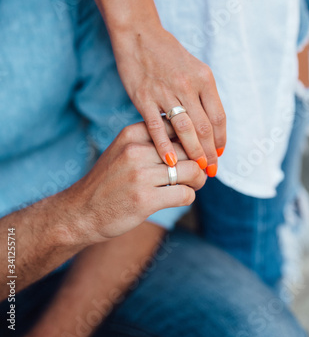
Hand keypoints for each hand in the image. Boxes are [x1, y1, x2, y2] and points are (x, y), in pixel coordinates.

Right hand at [74, 122, 205, 243]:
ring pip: (192, 170)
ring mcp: (140, 175)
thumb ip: (149, 140)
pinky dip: (189, 196)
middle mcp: (136, 150)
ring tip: (194, 184)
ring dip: (198, 179)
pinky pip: (185, 194)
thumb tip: (188, 136)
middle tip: (199, 170)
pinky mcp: (146, 199)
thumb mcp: (122, 150)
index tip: (194, 149)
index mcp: (132, 134)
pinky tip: (181, 197)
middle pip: (187, 147)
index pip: (176, 125)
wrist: (81, 211)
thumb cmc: (108, 181)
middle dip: (199, 160)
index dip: (190, 138)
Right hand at [114, 26, 225, 176]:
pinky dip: (165, 146)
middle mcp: (188, 85)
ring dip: (194, 152)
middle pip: (205, 127)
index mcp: (204, 78)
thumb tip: (210, 121)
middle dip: (211, 152)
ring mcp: (166, 92)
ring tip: (197, 169)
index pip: (218, 116)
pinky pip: (157, 127)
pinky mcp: (144, 98)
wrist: (138, 35)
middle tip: (211, 169)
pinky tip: (171, 161)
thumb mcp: (193, 67)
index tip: (220, 153)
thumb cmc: (167, 52)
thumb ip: (202, 92)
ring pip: (185, 129)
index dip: (221, 138)